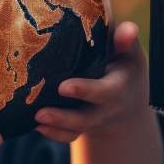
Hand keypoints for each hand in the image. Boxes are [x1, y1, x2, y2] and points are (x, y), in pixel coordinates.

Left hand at [34, 21, 151, 141]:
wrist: (128, 101)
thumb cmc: (124, 67)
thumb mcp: (130, 54)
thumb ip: (126, 40)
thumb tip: (128, 28)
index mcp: (117, 88)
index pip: (103, 92)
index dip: (85, 91)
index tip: (63, 87)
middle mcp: (104, 109)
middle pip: (85, 118)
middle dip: (64, 118)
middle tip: (40, 112)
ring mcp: (91, 120)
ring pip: (74, 129)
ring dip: (54, 126)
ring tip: (34, 118)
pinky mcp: (79, 126)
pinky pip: (67, 135)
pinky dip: (52, 134)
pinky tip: (33, 126)